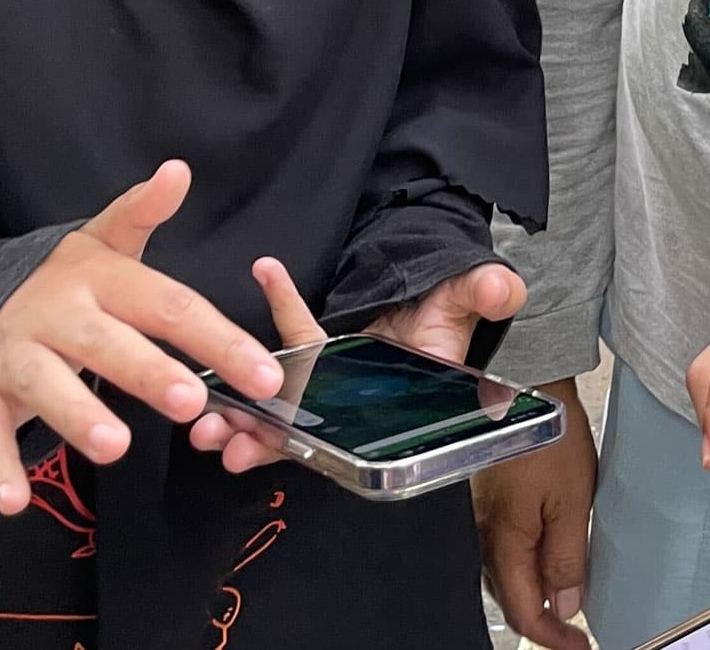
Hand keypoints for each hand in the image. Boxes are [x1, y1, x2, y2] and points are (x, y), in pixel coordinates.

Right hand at [0, 160, 284, 515]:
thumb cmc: (67, 279)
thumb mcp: (104, 239)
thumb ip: (143, 213)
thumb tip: (179, 170)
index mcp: (100, 278)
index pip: (167, 304)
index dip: (216, 337)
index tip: (263, 372)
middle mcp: (58, 313)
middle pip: (109, 343)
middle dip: (150, 373)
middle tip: (192, 401)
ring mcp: (16, 355)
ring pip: (46, 386)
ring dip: (79, 416)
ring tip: (117, 446)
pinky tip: (15, 499)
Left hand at [190, 258, 526, 473]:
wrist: (447, 288)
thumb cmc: (461, 302)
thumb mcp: (476, 294)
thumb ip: (488, 292)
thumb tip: (503, 288)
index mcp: (398, 397)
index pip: (347, 421)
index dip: (307, 437)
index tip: (266, 435)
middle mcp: (360, 397)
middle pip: (305, 426)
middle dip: (258, 435)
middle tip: (217, 437)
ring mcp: (337, 378)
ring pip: (284, 400)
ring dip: (243, 407)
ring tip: (205, 413)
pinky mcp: (325, 351)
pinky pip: (292, 336)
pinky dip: (274, 311)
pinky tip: (264, 271)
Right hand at [474, 378, 594, 649]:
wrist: (526, 381)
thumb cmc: (548, 431)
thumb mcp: (571, 500)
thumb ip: (567, 557)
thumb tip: (567, 606)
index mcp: (504, 541)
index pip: (524, 613)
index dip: (553, 638)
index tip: (579, 645)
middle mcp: (486, 533)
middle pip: (510, 597)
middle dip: (542, 619)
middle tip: (574, 629)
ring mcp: (483, 514)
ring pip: (505, 573)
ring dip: (533, 591)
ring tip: (564, 594)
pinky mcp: (489, 496)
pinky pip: (503, 546)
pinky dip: (525, 562)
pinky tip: (544, 554)